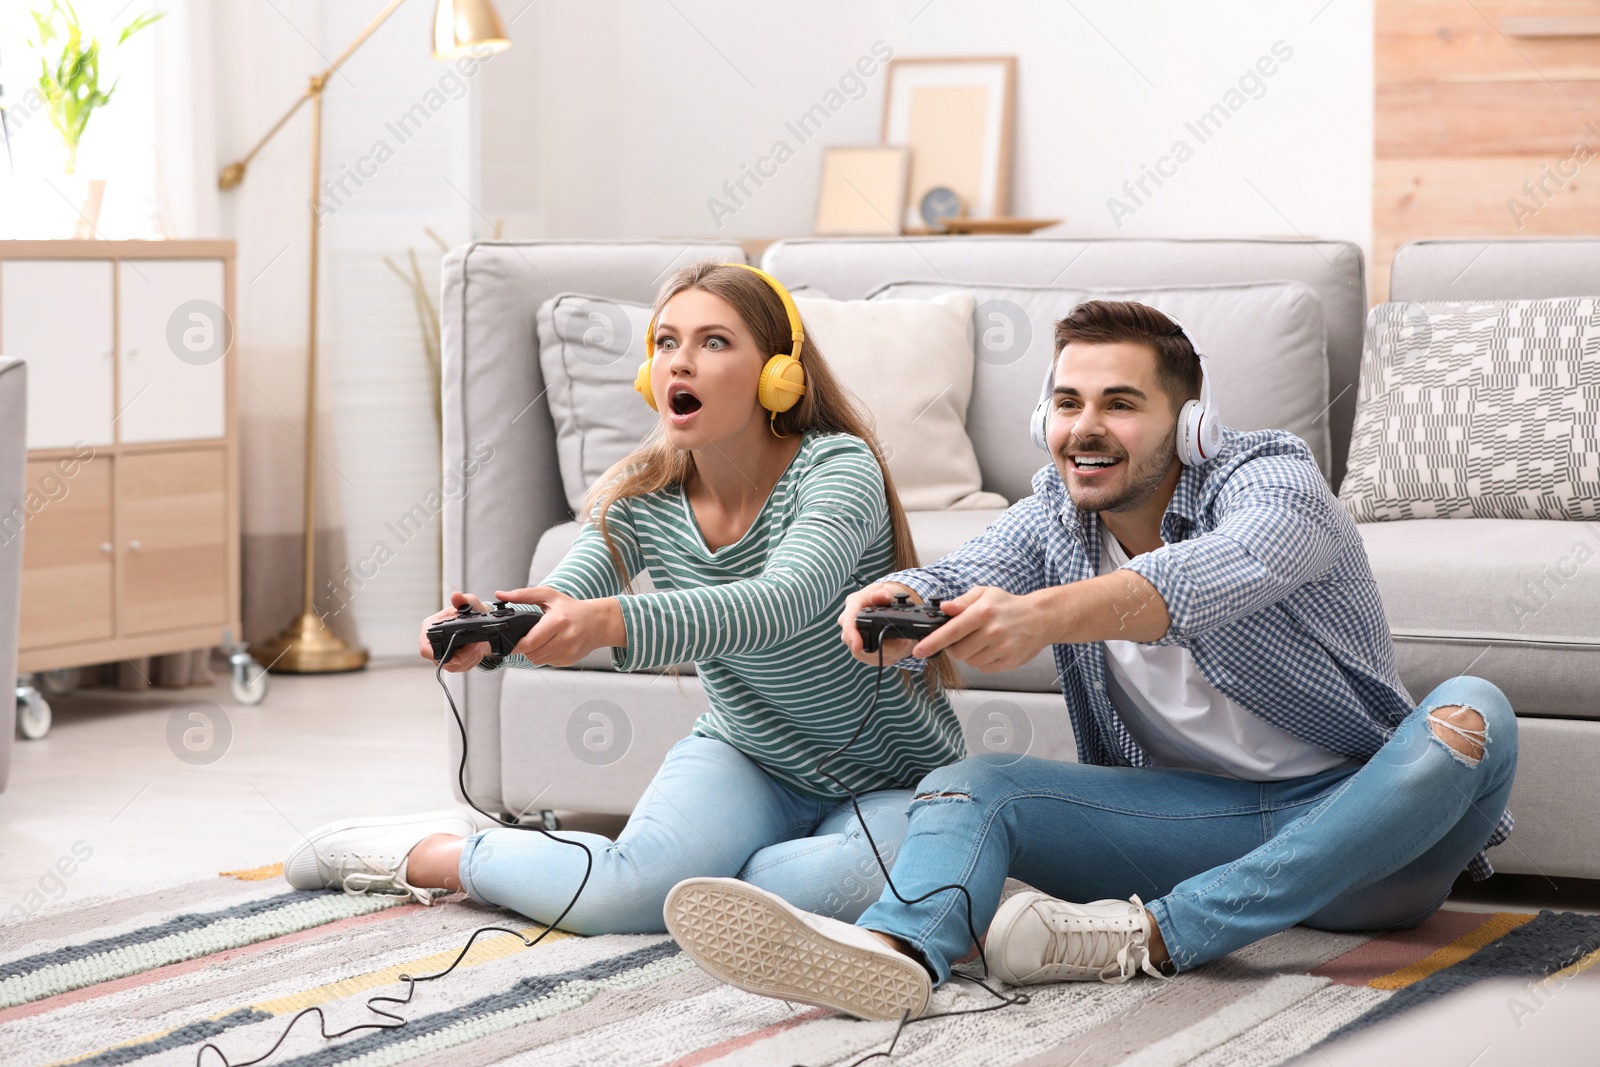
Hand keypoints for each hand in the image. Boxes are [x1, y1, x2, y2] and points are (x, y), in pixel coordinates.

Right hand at [419, 591, 488, 671]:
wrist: (480, 622)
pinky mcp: (453, 661)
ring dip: (470, 658)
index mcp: (430, 628)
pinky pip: (462, 668)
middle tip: (476, 646)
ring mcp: (443, 653)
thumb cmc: (470, 611)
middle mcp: (433, 643)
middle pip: (442, 660)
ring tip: (478, 646)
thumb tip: (456, 596)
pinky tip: (477, 651)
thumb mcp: (469, 602)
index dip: (434, 654)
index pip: (425, 648)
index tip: (451, 655)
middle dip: (462, 656)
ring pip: (454, 666)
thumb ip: (463, 600)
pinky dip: (472, 661)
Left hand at [495, 586, 625, 666]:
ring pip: (538, 661)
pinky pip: (548, 663)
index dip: (518, 644)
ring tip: (539, 641)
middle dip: (524, 649)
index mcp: (558, 621)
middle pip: (532, 654)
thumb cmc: (572, 608)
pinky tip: (550, 645)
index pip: (531, 642)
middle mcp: (565, 638)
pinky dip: (545, 656)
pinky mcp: (570, 660)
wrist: (598, 622)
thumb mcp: (549, 595)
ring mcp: (569, 651)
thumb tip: (500, 595)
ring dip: (534, 653)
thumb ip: (523, 595)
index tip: (514, 640)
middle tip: (526, 639)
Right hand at [838, 581, 918, 665]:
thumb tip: (877, 596)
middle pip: (850, 638)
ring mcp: (853, 634)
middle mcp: (849, 619)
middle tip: (896, 645)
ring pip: (859, 652)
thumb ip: (884, 593)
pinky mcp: (858, 646)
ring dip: (880, 652)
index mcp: (855, 602)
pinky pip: (867, 657)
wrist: (892, 603)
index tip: (857, 646)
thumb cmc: (889, 595)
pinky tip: (892, 648)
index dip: (851, 633)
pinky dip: (882, 655)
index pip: (847, 620)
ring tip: (898, 643)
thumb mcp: (890, 590)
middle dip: (872, 647)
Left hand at [911, 585, 1052, 672]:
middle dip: (952, 648)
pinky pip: (984, 668)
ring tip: (980, 641)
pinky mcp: (1009, 662)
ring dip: (968, 654)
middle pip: (957, 652)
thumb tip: (944, 607)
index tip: (918, 651)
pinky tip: (991, 648)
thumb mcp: (985, 594)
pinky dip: (982, 661)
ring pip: (970, 662)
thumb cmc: (1008, 605)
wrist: (1041, 618)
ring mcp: (1002, 649)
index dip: (932, 642)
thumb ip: (962, 601)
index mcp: (983, 612)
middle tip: (960, 639)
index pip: (951, 631)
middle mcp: (992, 631)